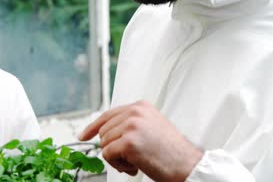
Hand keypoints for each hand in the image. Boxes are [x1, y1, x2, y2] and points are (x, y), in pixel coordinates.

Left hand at [78, 100, 202, 181]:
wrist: (188, 165)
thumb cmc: (171, 152)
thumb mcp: (151, 127)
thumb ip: (130, 123)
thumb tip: (107, 131)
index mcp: (140, 106)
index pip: (108, 114)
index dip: (93, 127)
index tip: (84, 135)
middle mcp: (135, 112)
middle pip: (104, 131)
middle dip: (113, 148)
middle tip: (132, 158)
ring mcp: (131, 125)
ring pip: (104, 144)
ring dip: (117, 158)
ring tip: (137, 161)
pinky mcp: (129, 141)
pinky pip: (108, 154)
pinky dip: (118, 165)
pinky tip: (135, 166)